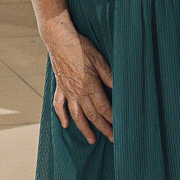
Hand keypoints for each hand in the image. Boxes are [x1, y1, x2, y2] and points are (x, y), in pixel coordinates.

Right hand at [42, 16, 113, 142]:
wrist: (59, 39)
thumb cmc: (80, 46)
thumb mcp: (99, 58)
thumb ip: (108, 75)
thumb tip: (118, 88)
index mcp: (90, 85)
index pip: (104, 107)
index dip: (112, 119)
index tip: (120, 128)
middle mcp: (78, 92)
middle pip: (92, 115)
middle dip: (103, 128)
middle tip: (112, 139)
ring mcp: (67, 91)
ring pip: (76, 115)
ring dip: (84, 129)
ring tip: (92, 140)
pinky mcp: (60, 87)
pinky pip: (59, 105)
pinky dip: (61, 116)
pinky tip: (65, 125)